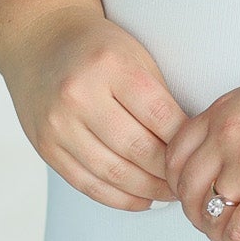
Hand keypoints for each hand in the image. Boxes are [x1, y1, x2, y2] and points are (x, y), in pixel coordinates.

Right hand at [3, 5, 187, 209]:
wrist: (40, 40)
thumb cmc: (96, 47)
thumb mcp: (135, 56)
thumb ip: (159, 97)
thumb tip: (190, 143)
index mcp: (109, 66)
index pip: (159, 116)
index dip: (184, 141)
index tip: (199, 152)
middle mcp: (79, 95)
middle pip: (137, 149)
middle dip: (169, 171)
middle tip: (188, 179)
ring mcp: (58, 124)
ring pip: (112, 173)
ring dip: (148, 190)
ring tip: (170, 192)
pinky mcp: (45, 147)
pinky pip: (87, 184)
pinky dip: (119, 198)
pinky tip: (141, 199)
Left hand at [164, 53, 239, 240]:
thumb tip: (229, 152)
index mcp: (225, 110)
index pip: (176, 153)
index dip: (178, 181)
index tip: (189, 194)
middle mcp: (228, 135)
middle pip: (186, 186)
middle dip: (193, 210)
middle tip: (207, 221)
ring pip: (208, 213)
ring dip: (214, 232)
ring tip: (228, 238)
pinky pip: (238, 231)